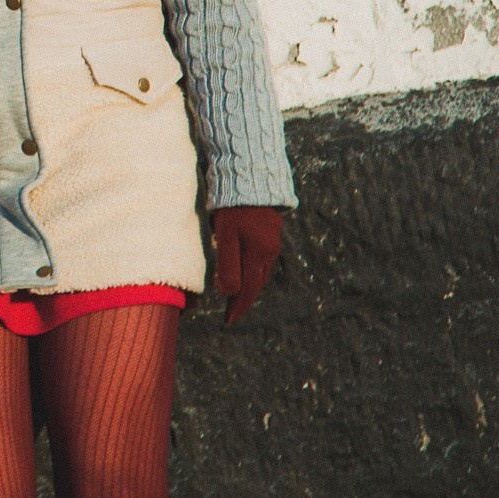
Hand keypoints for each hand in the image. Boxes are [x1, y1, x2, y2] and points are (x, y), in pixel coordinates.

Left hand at [211, 206, 283, 323]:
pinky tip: (246, 272)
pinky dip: (253, 271)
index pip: (248, 289)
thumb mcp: (225, 235)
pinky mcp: (270, 232)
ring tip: (237, 297)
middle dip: (243, 300)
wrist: (250, 176)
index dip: (237, 306)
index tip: (228, 321)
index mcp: (258, 253)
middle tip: (231, 314)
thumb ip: (228, 264)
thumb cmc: (233, 206)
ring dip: (250, 286)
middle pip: (256, 283)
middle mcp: (269, 251)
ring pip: (261, 272)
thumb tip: (229, 293)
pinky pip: (263, 259)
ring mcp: (272, 241)